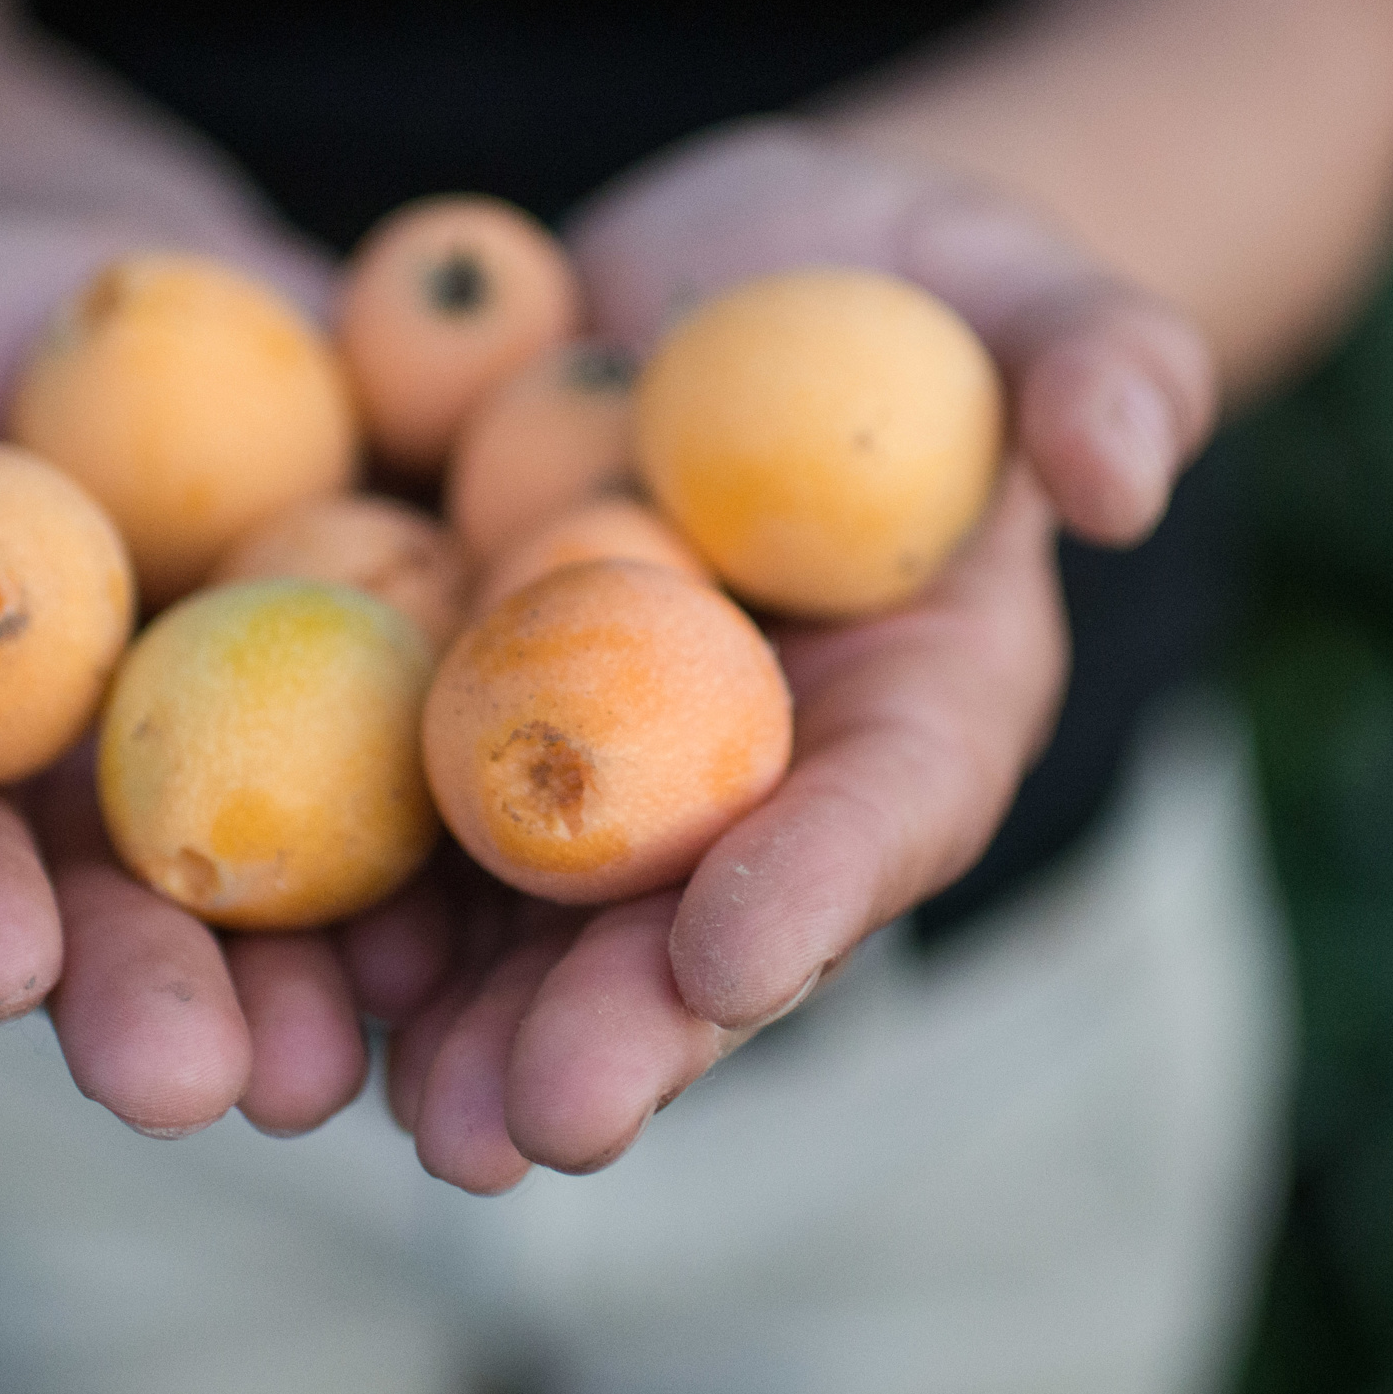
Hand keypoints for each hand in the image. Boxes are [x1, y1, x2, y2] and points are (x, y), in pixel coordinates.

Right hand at [0, 211, 390, 1136]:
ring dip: (316, 996)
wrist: (122, 278)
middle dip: (147, 1008)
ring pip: (285, 910)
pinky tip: (485, 933)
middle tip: (185, 1081)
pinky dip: (461, 872)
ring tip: (337, 1067)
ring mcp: (257, 764)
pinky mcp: (398, 694)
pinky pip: (437, 789)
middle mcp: (101, 808)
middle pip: (115, 925)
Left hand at [366, 121, 1220, 1188]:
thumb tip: (1124, 472)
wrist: (725, 269)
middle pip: (694, 924)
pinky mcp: (456, 713)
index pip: (883, 811)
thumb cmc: (909, 282)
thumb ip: (1099, 361)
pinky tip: (268, 967)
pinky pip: (392, 817)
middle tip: (538, 1124)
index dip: (816, 887)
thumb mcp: (1017, 285)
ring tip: (404, 1115)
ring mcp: (597, 766)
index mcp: (918, 705)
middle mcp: (755, 781)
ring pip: (536, 924)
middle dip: (621, 1030)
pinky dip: (340, 898)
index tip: (735, 955)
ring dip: (468, 1026)